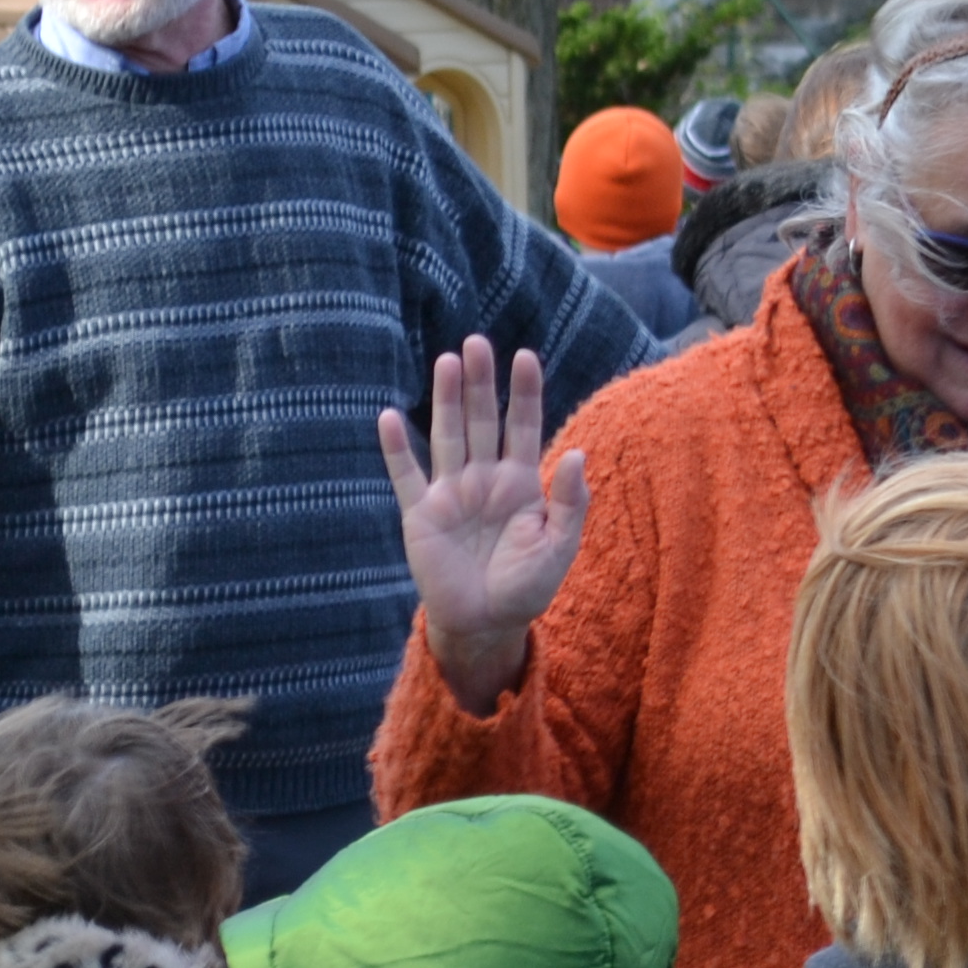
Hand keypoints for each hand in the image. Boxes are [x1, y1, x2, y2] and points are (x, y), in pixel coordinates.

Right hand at [376, 338, 587, 712]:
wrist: (486, 624)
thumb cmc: (527, 588)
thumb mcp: (559, 547)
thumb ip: (570, 503)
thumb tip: (578, 453)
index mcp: (521, 483)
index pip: (522, 425)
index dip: (523, 392)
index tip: (525, 356)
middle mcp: (484, 479)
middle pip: (481, 420)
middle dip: (480, 383)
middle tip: (478, 343)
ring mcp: (450, 493)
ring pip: (447, 435)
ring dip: (446, 400)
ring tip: (447, 361)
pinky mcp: (421, 515)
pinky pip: (407, 475)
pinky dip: (397, 449)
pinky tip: (389, 417)